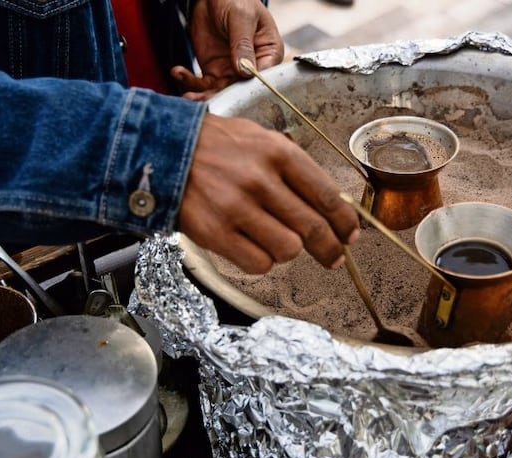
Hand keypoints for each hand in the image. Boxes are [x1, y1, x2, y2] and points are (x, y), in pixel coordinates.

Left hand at [171, 0, 283, 100]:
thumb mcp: (241, 17)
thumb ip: (243, 43)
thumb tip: (245, 72)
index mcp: (268, 54)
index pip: (263, 78)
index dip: (249, 90)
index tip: (232, 95)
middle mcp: (252, 68)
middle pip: (240, 91)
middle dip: (221, 98)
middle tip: (202, 100)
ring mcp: (232, 72)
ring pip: (220, 92)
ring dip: (202, 95)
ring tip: (188, 96)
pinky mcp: (214, 71)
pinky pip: (203, 83)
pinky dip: (189, 81)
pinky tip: (177, 72)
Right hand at [178, 114, 359, 272]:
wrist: (161, 150)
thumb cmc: (215, 146)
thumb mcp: (259, 139)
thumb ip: (292, 168)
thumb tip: (329, 205)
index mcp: (277, 152)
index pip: (325, 194)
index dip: (344, 221)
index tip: (350, 234)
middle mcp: (260, 180)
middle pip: (313, 227)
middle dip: (330, 248)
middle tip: (333, 257)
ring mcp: (236, 208)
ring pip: (288, 249)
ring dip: (289, 251)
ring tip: (279, 241)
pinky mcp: (216, 233)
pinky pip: (258, 263)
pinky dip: (263, 261)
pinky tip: (255, 248)